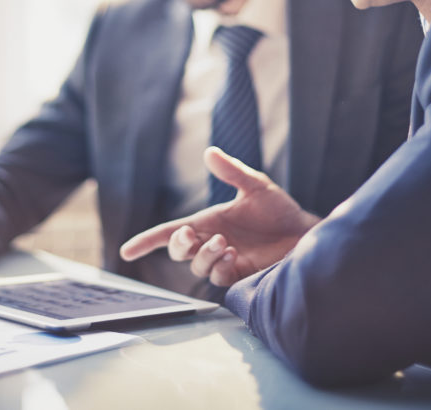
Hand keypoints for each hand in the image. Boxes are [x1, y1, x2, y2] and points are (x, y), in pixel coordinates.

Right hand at [120, 147, 319, 286]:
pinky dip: (220, 267)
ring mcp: (224, 260)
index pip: (170, 233)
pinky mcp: (239, 275)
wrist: (304, 233)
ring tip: (225, 244)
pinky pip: (219, 277)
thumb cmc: (279, 210)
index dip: (146, 242)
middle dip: (177, 245)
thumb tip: (209, 152)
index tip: (126, 252)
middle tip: (191, 235)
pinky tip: (234, 255)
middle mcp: (211, 242)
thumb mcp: (255, 186)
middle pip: (177, 251)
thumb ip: (232, 171)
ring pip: (197, 266)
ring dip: (205, 255)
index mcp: (207, 222)